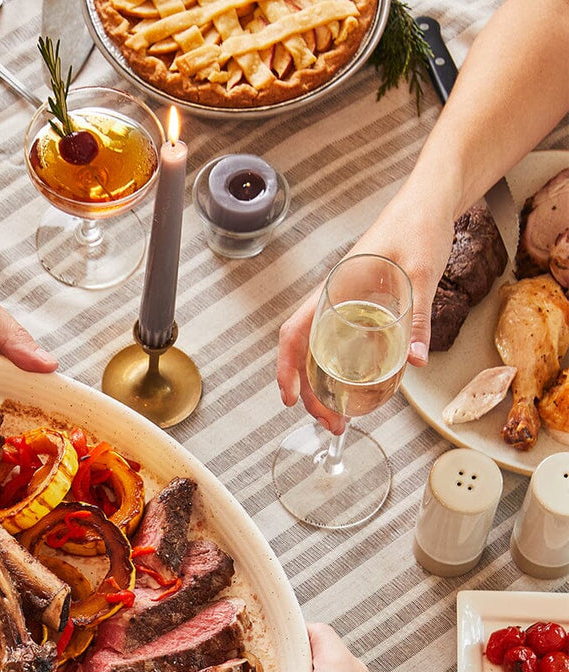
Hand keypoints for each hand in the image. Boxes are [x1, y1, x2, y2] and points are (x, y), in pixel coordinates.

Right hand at [277, 195, 454, 433]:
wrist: (431, 200)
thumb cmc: (419, 225)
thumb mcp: (421, 270)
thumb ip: (418, 316)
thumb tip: (415, 361)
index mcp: (334, 290)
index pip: (294, 333)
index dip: (286, 368)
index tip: (290, 399)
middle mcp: (333, 301)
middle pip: (305, 354)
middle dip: (311, 394)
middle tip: (332, 425)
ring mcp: (346, 305)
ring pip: (321, 354)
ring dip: (325, 388)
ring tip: (342, 417)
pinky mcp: (363, 307)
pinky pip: (343, 346)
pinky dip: (342, 372)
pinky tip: (357, 388)